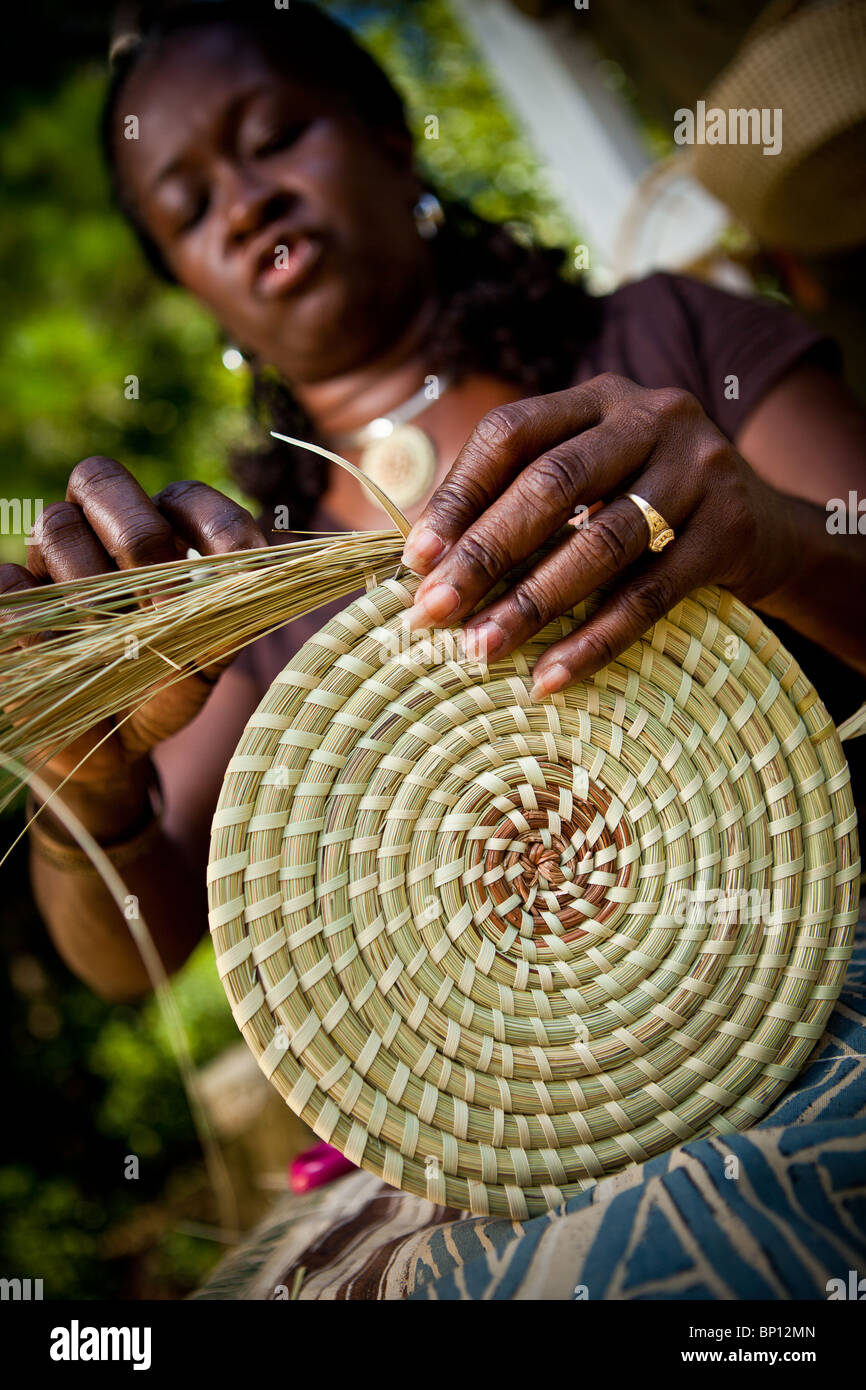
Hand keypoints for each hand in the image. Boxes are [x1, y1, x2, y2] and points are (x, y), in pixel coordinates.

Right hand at [0, 456, 266, 790]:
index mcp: (157, 535)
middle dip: (137, 534)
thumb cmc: (166, 690)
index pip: (182, 494)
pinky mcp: (9, 604)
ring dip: (90, 584)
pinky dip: (38, 617)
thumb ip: (233, 616)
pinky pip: (9, 583)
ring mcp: (47, 564)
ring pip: (55, 526)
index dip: (210, 518)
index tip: (238, 562)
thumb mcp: (210, 660)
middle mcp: (98, 534)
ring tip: (113, 642)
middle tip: (159, 600)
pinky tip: (63, 652)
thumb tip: (264, 575)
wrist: (113, 750)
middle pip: (101, 479)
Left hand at [401, 374, 796, 697]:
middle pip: (552, 483)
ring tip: (481, 651)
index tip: (416, 560)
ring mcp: (699, 468)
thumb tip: (423, 563)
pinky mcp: (731, 528)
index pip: (512, 433)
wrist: (769, 529)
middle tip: (433, 612)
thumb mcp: (594, 478)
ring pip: (602, 542)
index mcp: (600, 397)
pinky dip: (594, 640)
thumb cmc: (648, 507)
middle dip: (485, 554)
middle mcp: (652, 417)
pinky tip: (549, 677)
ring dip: (533, 604)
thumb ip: (524, 498)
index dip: (458, 496)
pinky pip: (651, 594)